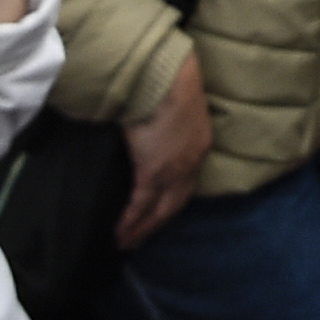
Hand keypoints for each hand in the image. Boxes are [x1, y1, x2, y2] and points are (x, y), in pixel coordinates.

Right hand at [117, 50, 209, 247]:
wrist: (164, 77)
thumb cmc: (165, 83)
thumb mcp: (175, 108)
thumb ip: (167, 126)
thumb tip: (149, 132)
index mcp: (199, 146)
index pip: (186, 183)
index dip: (172, 202)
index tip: (158, 215)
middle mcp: (191, 164)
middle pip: (175, 204)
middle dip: (156, 224)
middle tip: (139, 240)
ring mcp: (173, 171)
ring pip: (159, 210)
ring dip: (142, 229)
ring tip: (126, 242)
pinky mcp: (153, 172)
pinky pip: (141, 205)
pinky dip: (131, 221)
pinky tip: (120, 233)